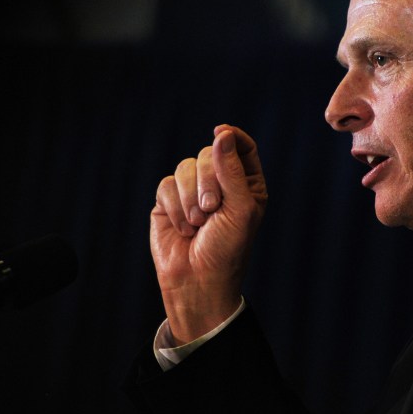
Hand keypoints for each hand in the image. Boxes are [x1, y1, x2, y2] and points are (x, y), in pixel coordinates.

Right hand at [151, 125, 266, 343]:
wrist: (197, 280)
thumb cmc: (227, 249)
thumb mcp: (239, 209)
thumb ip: (230, 170)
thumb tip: (222, 134)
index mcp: (246, 184)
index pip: (242, 147)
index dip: (232, 137)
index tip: (222, 132)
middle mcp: (219, 183)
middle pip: (209, 154)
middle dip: (207, 180)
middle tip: (211, 207)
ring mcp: (192, 191)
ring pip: (185, 167)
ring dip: (190, 197)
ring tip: (197, 223)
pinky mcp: (168, 201)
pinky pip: (166, 185)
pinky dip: (174, 207)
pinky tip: (183, 227)